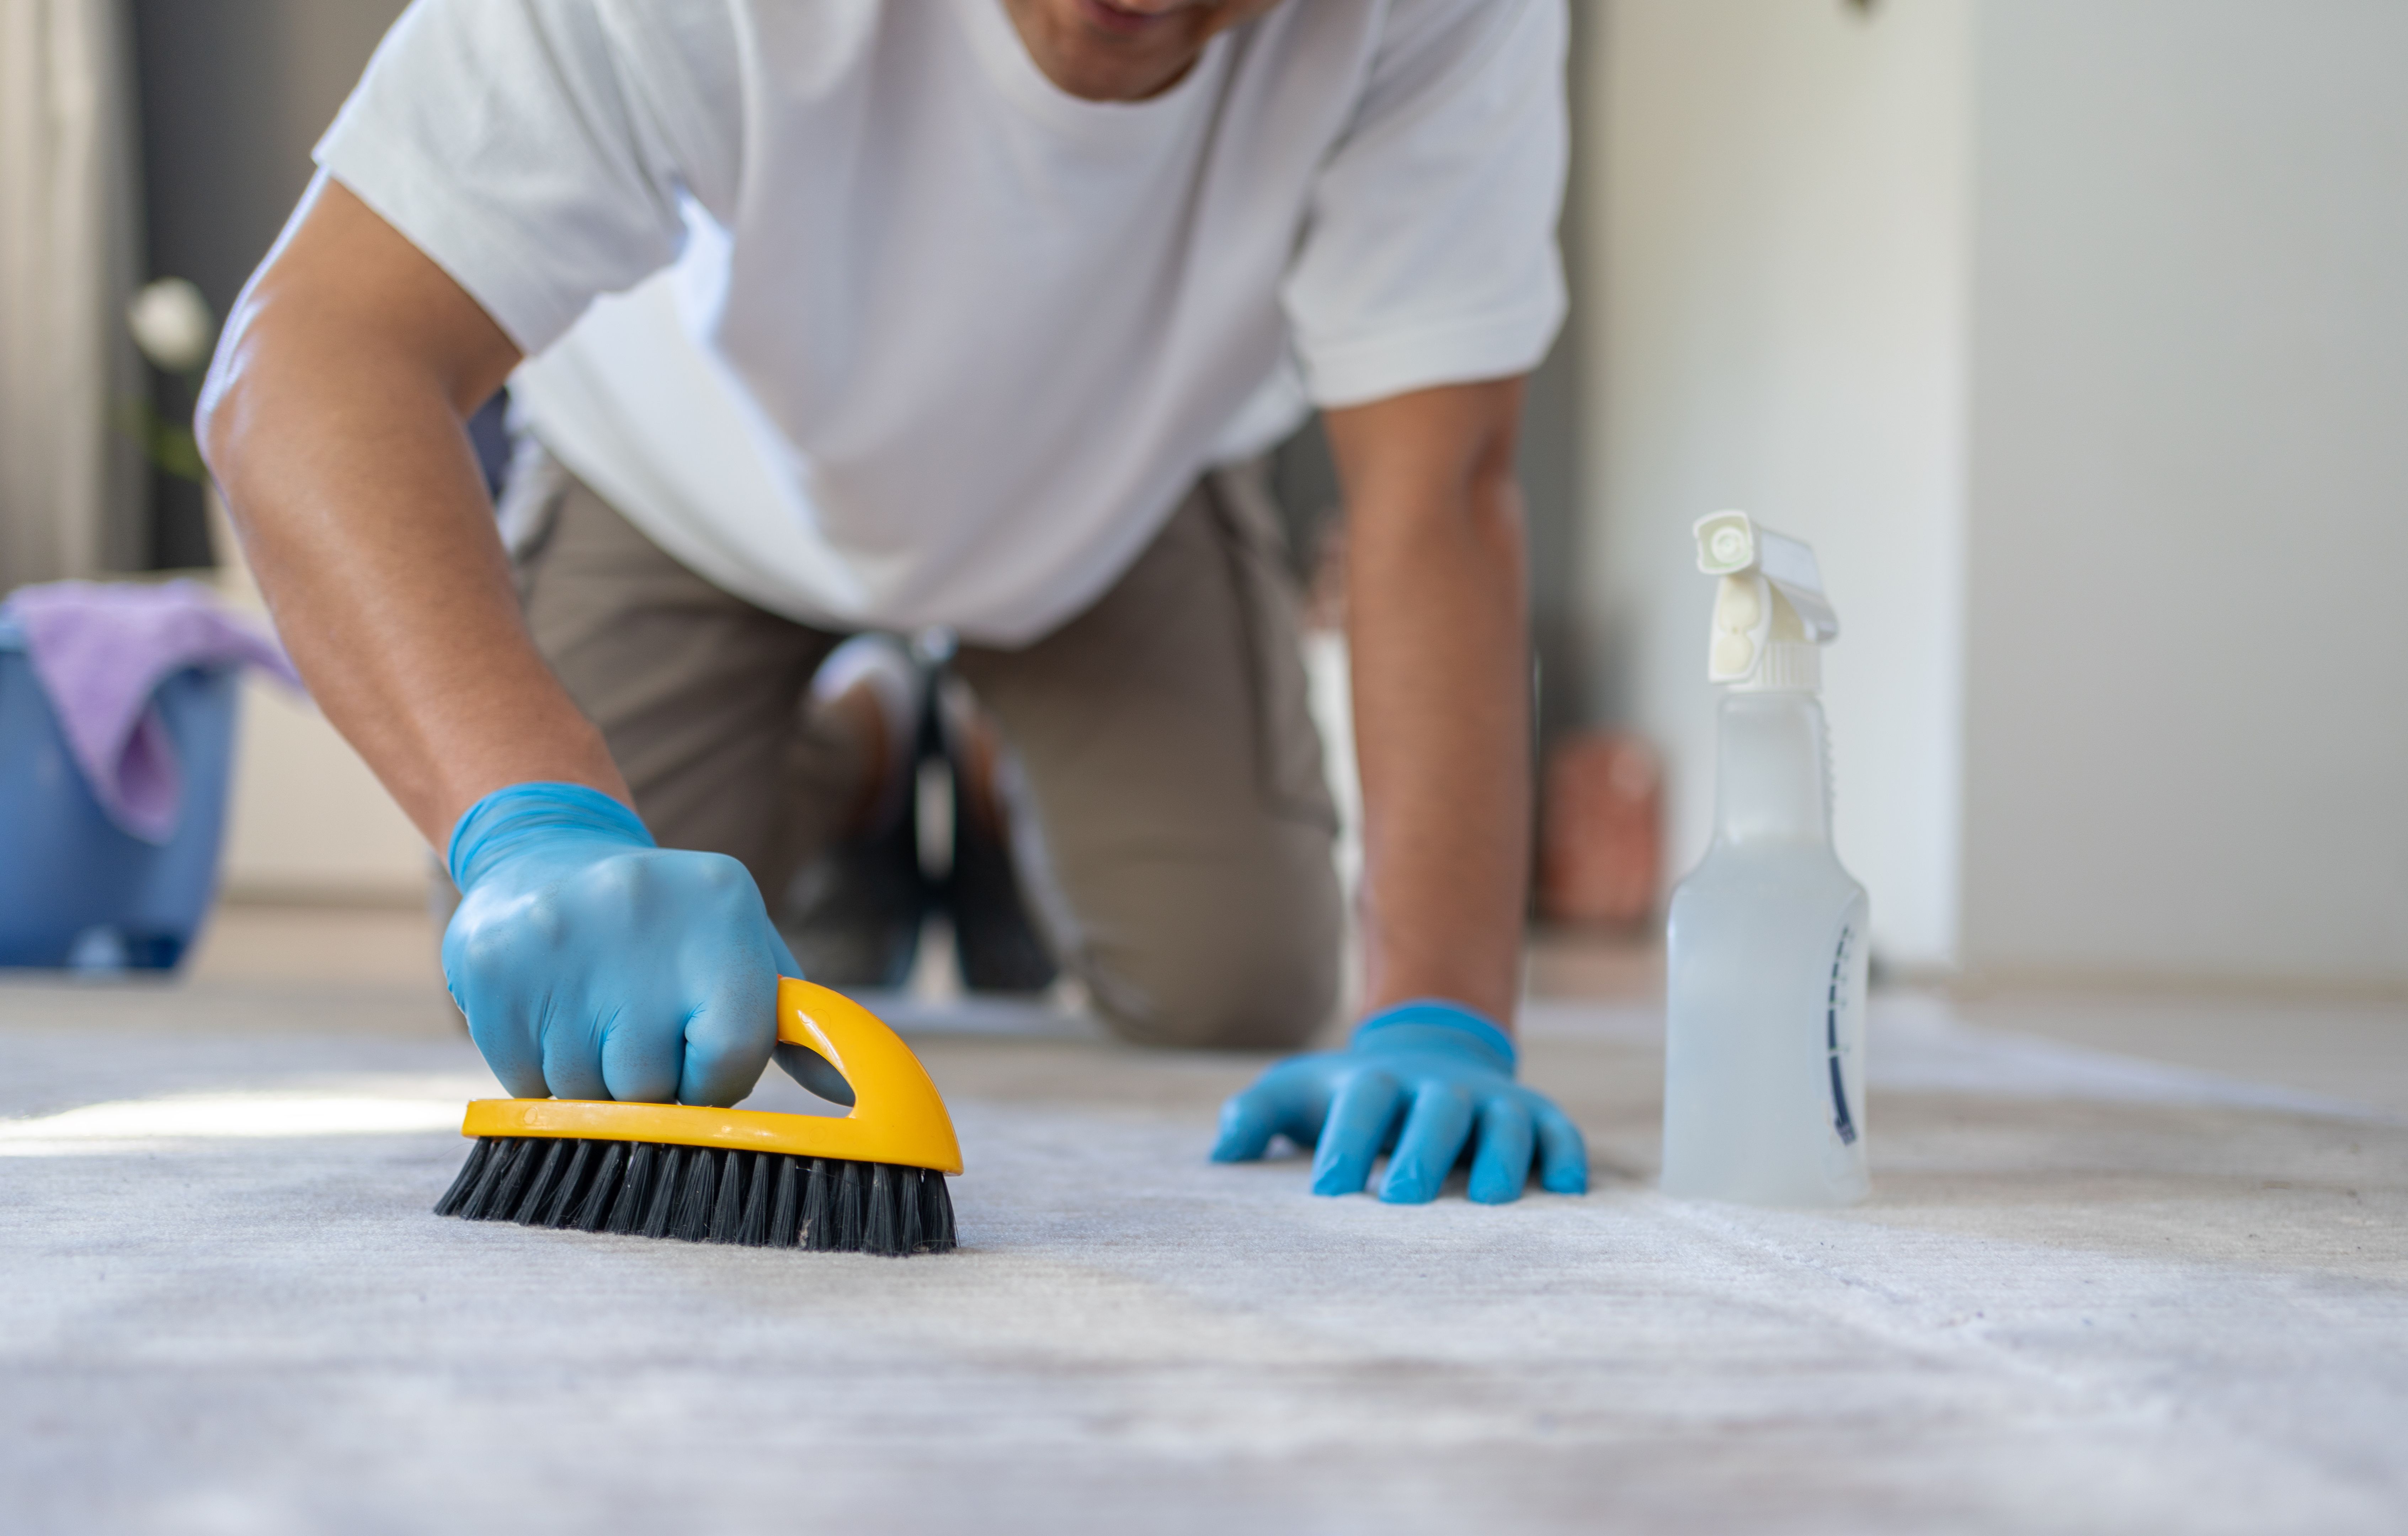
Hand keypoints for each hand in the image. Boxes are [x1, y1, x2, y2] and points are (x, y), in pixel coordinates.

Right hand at [442, 781, 836, 1106]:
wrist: (548, 854)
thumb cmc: (669, 927)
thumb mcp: (743, 946)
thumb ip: (793, 1022)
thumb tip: (843, 1094)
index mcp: (723, 905)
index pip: (732, 1053)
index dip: (714, 1082)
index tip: (698, 1066)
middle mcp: (641, 907)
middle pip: (649, 1082)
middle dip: (648, 1083)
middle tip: (636, 1034)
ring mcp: (559, 934)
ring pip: (582, 1091)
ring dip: (590, 1081)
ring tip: (592, 1017)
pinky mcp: (493, 964)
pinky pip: (524, 1078)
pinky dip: (538, 1070)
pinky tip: (550, 1013)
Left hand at [1209, 1000, 1587, 1203]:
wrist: (1425, 1051)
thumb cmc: (1351, 1097)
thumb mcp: (1298, 1092)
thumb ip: (1257, 1115)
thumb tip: (1220, 1152)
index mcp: (1380, 1083)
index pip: (1364, 1105)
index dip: (1347, 1142)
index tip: (1327, 1191)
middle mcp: (1440, 1088)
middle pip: (1437, 1110)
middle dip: (1424, 1152)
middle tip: (1405, 1200)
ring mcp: (1491, 1100)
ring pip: (1506, 1120)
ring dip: (1502, 1156)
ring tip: (1492, 1202)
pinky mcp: (1535, 1114)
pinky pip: (1559, 1131)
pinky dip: (1566, 1156)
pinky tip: (1567, 1192)